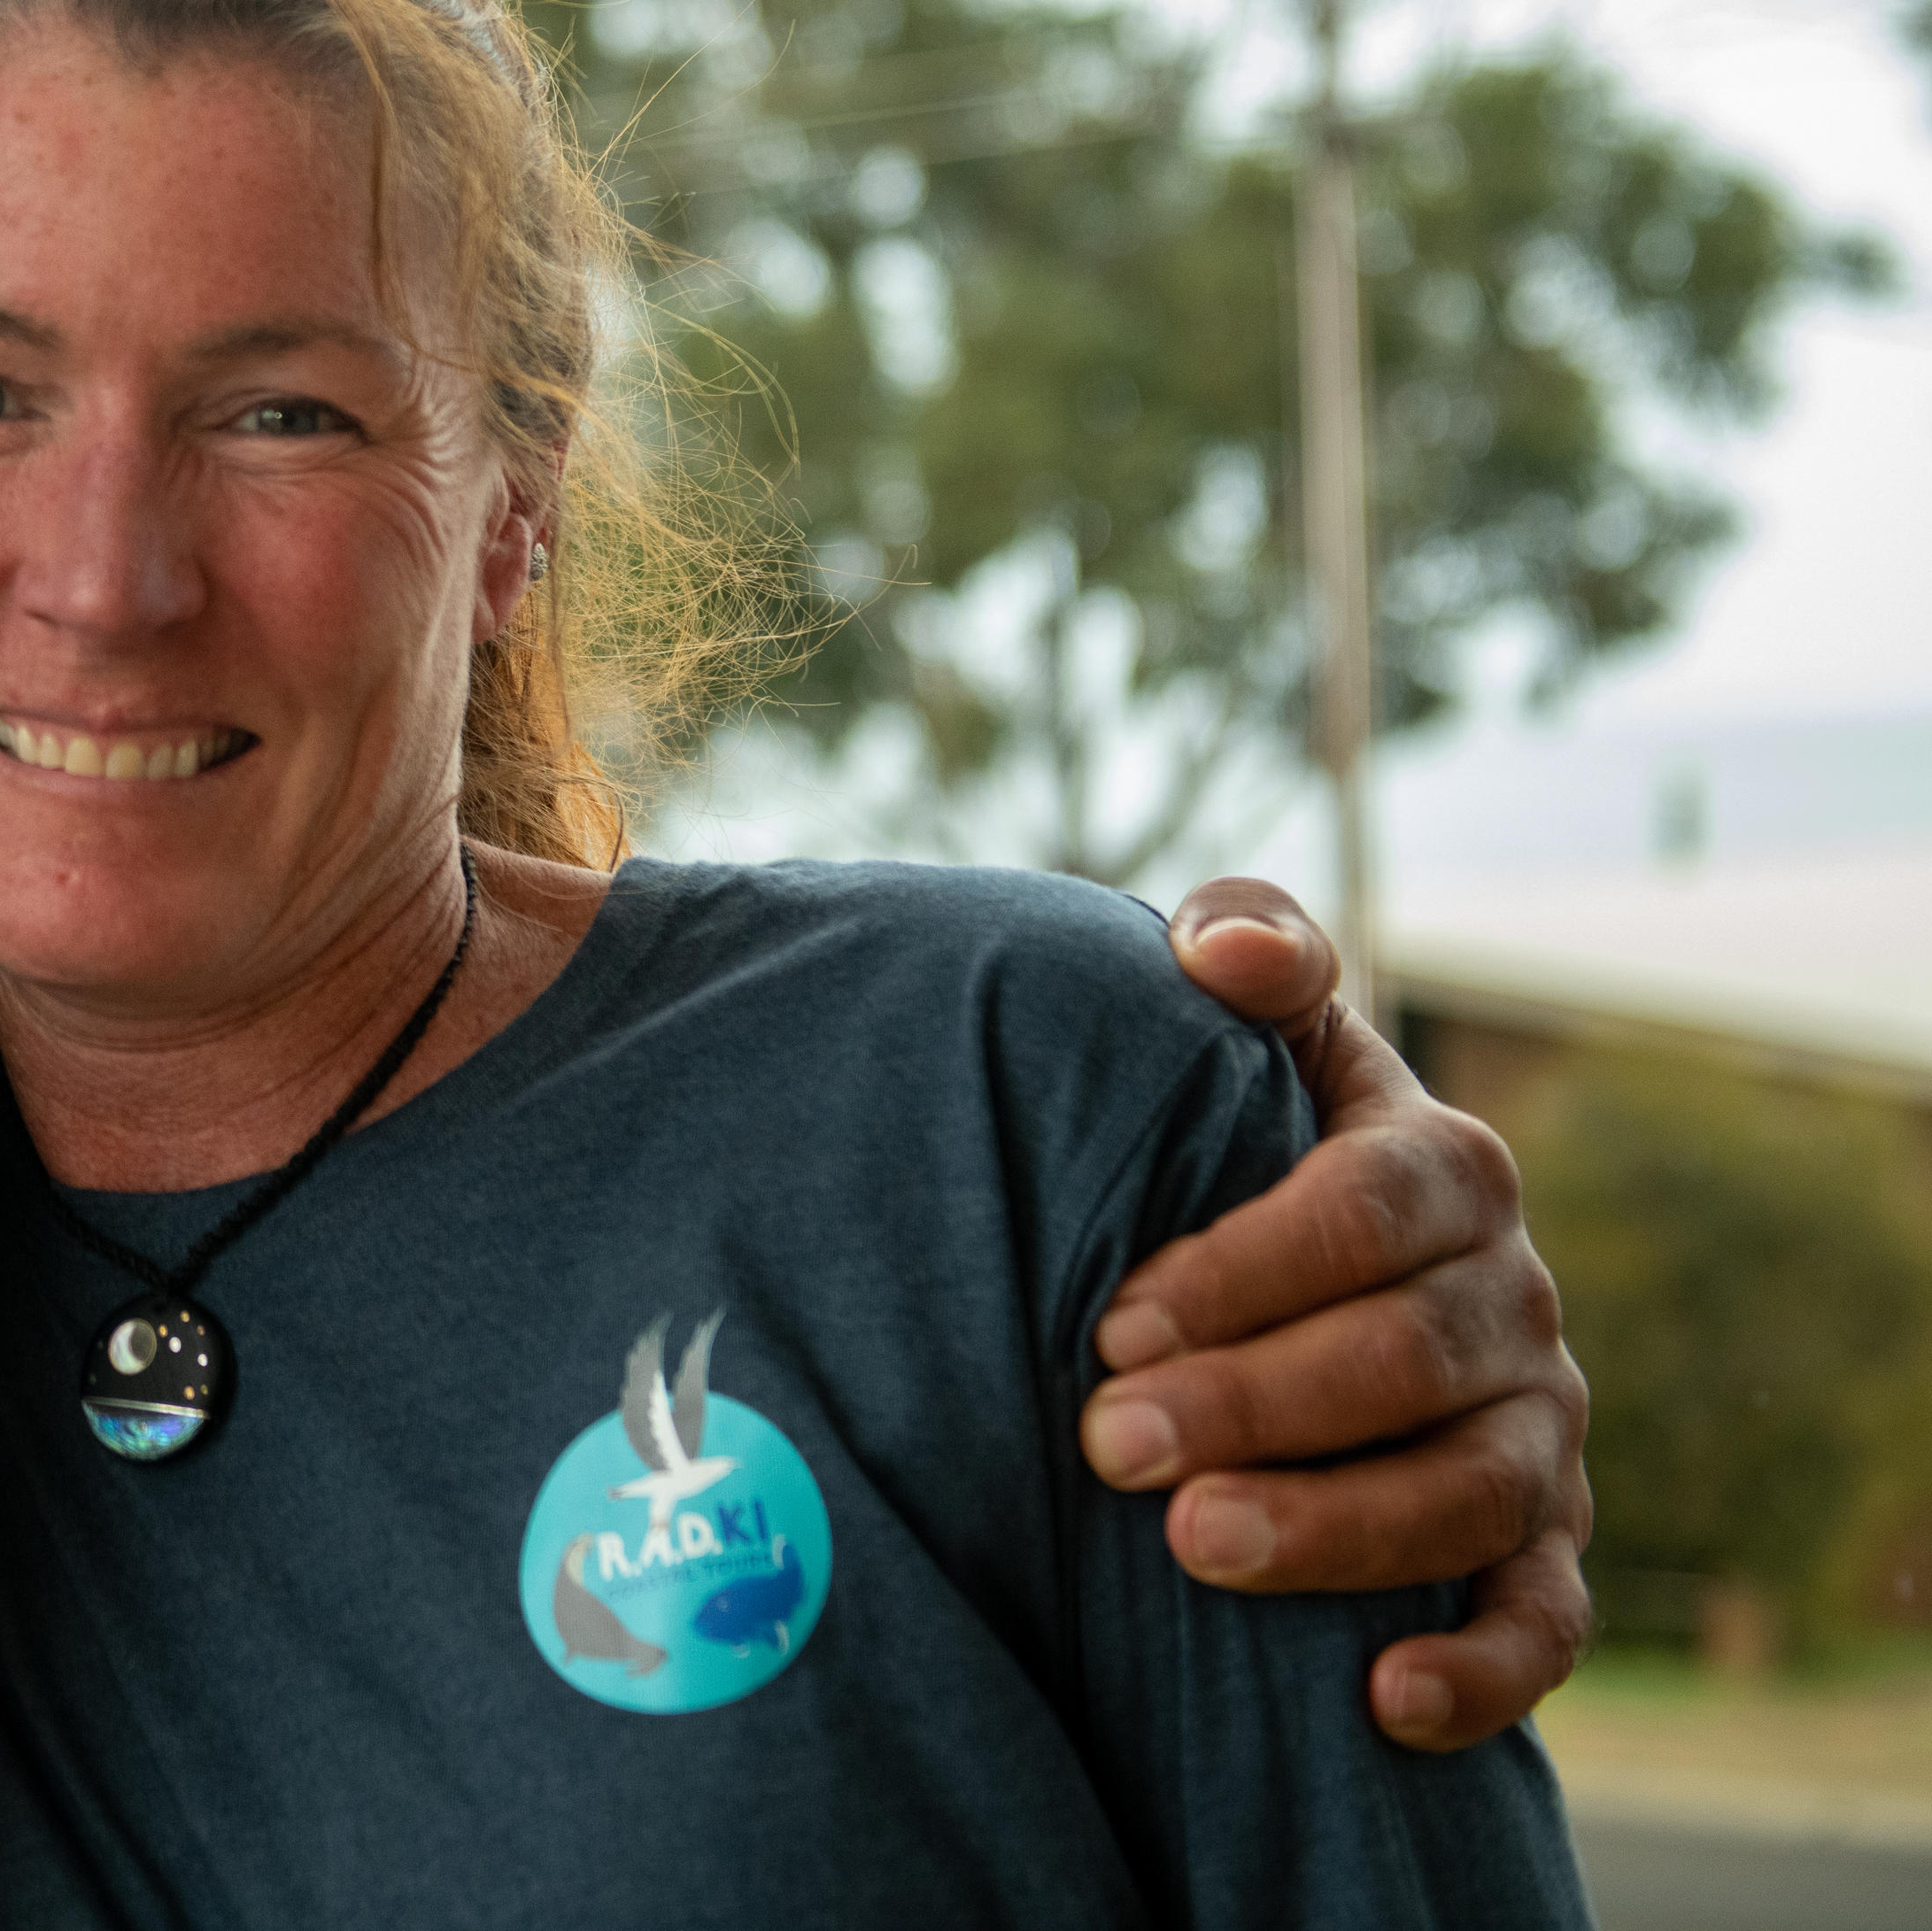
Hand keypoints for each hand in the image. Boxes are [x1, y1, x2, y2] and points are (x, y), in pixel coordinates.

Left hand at [1083, 878, 1596, 1752]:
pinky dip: (1479, 1666)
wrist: (1301, 1263)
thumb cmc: (1241, 1134)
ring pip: (1469, 1493)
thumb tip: (1222, 950)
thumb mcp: (1250, 1031)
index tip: (1113, 1320)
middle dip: (1253, 1405)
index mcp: (1446, 1165)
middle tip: (1105, 1443)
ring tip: (1194, 1548)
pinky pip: (1545, 1618)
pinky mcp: (1541, 1544)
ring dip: (1335, 1531)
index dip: (1244, 1266)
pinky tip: (1381, 1702)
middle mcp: (1511, 1299)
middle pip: (1404, 1357)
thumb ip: (1246, 949)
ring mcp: (1539, 1428)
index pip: (1365, 1209)